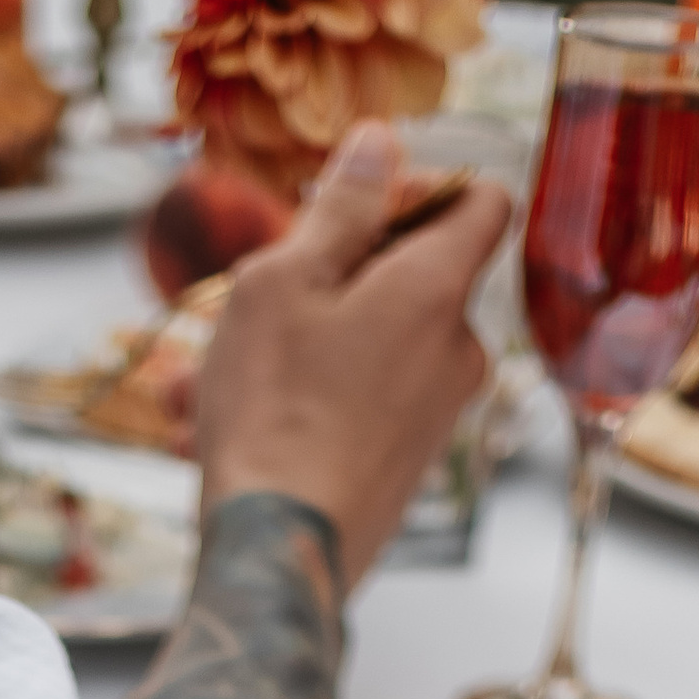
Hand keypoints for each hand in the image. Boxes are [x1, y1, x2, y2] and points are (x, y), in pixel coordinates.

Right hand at [193, 121, 511, 588]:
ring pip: (373, 344)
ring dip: (304, 343)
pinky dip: (307, 399)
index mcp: (438, 290)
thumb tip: (381, 144)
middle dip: (342, 271)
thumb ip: (341, 208)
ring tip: (215, 374)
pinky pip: (360, 404)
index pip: (483, 201)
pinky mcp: (407, 466)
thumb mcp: (286, 281)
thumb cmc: (275, 411)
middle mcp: (458, 351)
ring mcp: (438, 415)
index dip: (429, 182)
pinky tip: (229, 422)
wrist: (280, 553)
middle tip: (262, 293)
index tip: (364, 200)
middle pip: (420, 274)